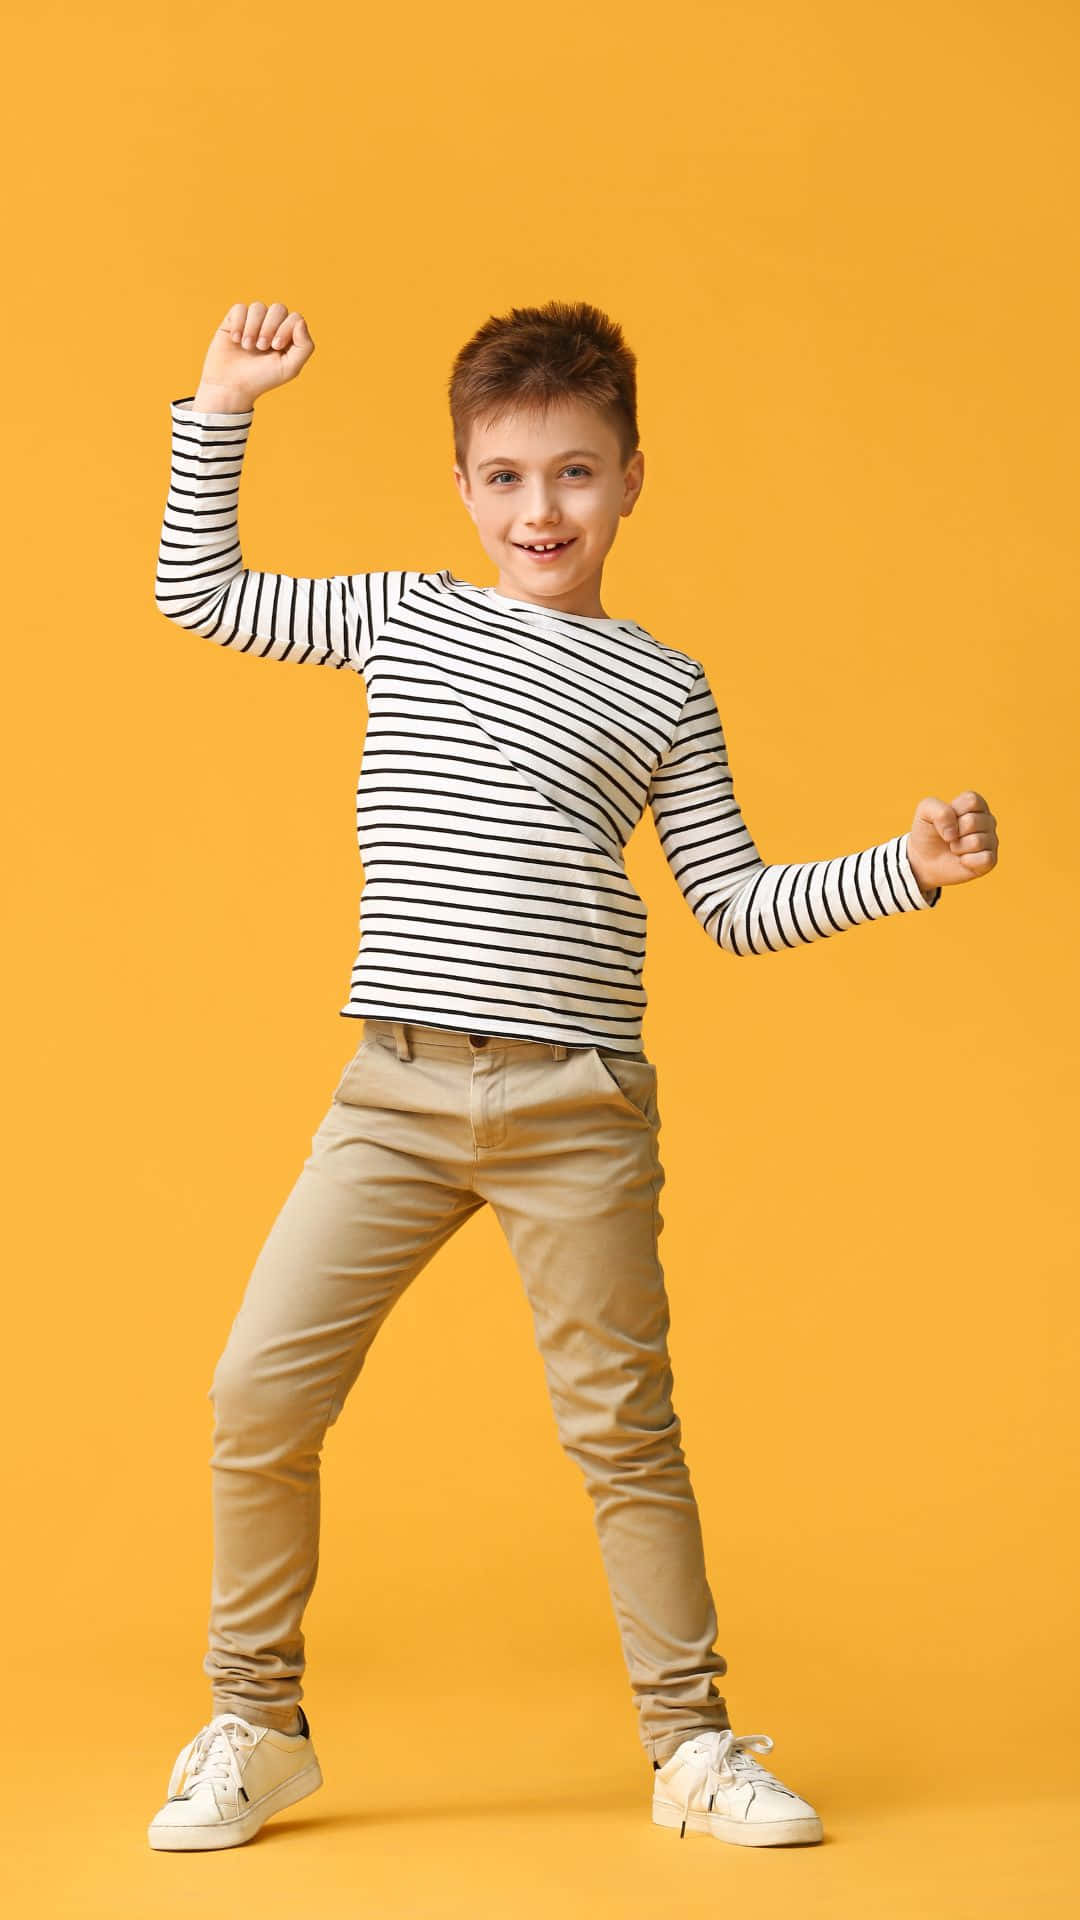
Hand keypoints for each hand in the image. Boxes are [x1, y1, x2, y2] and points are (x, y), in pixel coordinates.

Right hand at [196, 300, 314, 406]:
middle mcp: (271, 326)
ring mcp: (253, 321)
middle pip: (278, 308)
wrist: (231, 385)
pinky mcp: (235, 320)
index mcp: (288, 336)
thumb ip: (304, 346)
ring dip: (253, 328)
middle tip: (261, 347)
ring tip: (247, 346)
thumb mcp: (289, 368)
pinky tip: (236, 340)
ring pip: (258, 307)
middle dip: (270, 327)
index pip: (295, 318)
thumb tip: (300, 321)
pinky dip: (239, 324)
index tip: (276, 347)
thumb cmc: (261, 379)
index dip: (286, 328)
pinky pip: (240, 308)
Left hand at [907, 791, 998, 896]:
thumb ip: (938, 810)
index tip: (945, 820)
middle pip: (972, 822)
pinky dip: (967, 861)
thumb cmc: (928, 832)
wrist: (924, 859)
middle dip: (953, 832)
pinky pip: (985, 859)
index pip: (971, 801)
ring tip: (954, 848)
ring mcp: (991, 840)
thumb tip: (954, 832)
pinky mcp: (991, 860)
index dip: (953, 812)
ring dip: (957, 848)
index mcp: (976, 804)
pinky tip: (962, 860)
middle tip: (949, 837)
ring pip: (976, 842)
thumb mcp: (925, 812)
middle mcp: (987, 820)